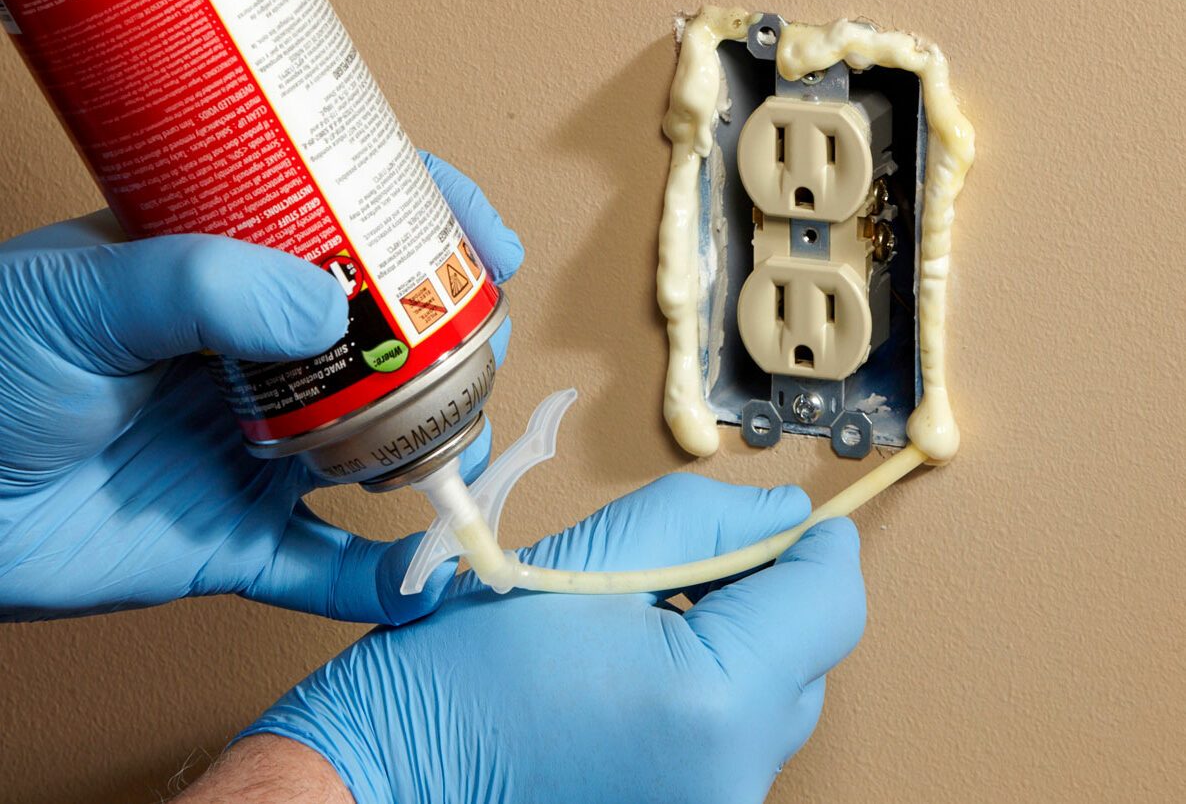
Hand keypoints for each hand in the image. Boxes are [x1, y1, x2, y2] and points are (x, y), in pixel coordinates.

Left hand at [0, 153, 522, 623]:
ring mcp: (252, 444)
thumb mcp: (89, 292)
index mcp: (232, 268)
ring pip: (373, 446)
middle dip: (451, 340)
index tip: (485, 240)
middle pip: (387, 340)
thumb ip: (204, 283)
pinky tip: (421, 576)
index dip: (430, 220)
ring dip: (434, 452)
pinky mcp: (231, 534)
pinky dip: (375, 577)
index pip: (351, 224)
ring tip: (461, 451)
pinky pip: (319, 563)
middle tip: (478, 345)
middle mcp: (256, 353)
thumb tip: (334, 308)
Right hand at [239, 474, 865, 803]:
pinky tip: (639, 667)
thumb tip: (780, 511)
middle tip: (681, 562)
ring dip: (735, 640)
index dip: (811, 542)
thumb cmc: (464, 674)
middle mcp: (732, 780)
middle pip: (807, 651)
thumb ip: (704, 521)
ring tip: (642, 617)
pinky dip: (709, 689)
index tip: (784, 515)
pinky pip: (736, 738)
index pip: (828, 603)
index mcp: (713, 705)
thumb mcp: (590, 554)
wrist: (396, 770)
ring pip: (774, 694)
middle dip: (764, 589)